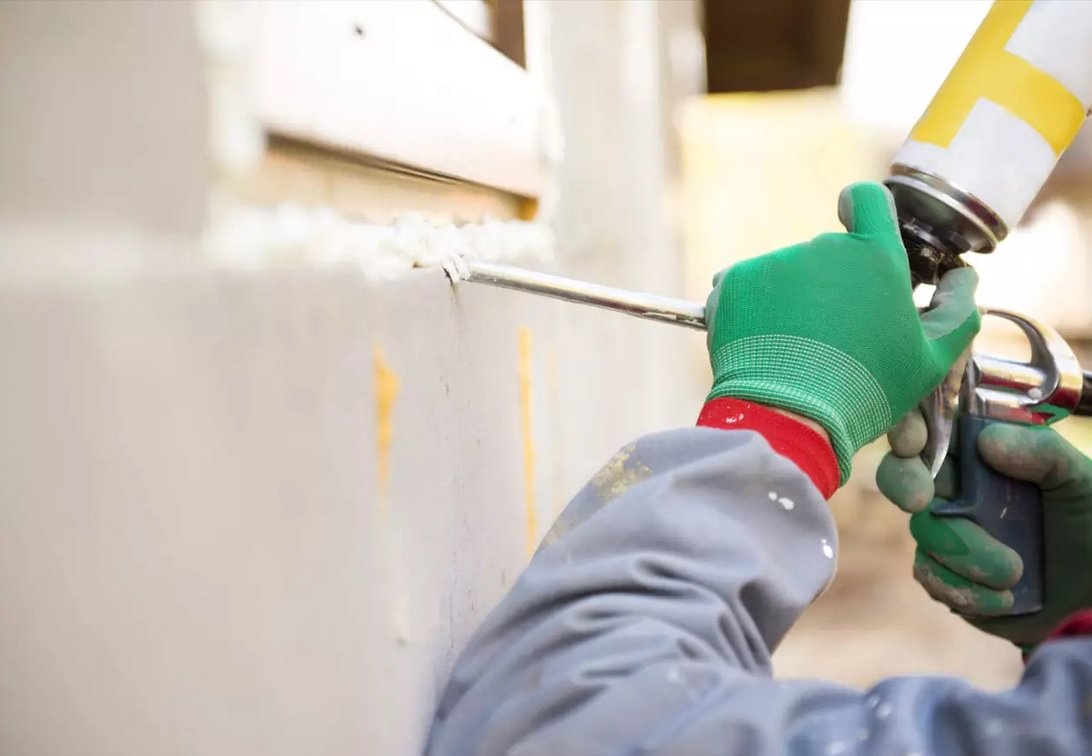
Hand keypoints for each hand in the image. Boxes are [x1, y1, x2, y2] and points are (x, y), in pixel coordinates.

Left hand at [705, 181, 979, 482]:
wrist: (787, 418)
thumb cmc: (867, 389)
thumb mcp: (931, 360)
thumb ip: (957, 311)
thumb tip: (964, 276)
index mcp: (875, 255)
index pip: (867, 199)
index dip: (864, 211)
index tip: (861, 240)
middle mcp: (822, 248)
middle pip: (828, 253)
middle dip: (833, 284)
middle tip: (834, 335)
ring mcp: (773, 263)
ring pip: (787, 273)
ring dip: (792, 300)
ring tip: (796, 350)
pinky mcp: (732, 283)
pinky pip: (747, 287)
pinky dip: (754, 311)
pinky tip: (764, 347)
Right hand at [878, 414, 1091, 646]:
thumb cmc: (1087, 517)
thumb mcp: (1078, 478)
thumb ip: (1042, 452)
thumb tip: (988, 441)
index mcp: (976, 449)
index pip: (927, 422)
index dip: (907, 426)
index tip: (913, 444)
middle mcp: (950, 485)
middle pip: (900, 472)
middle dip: (903, 483)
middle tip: (921, 501)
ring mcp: (941, 528)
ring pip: (923, 532)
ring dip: (965, 556)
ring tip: (1016, 573)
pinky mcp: (942, 571)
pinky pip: (930, 576)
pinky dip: (966, 590)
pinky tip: (1003, 598)